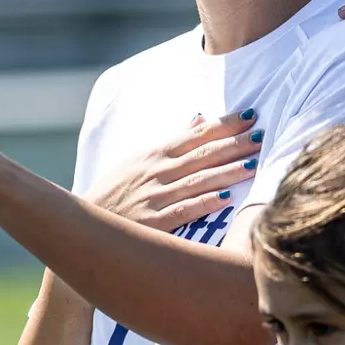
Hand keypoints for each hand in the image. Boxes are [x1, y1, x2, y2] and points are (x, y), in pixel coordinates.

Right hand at [85, 110, 261, 230]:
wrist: (84, 227)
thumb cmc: (115, 192)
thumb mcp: (138, 160)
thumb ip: (172, 142)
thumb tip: (199, 119)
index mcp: (154, 154)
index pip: (196, 135)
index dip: (223, 125)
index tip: (250, 116)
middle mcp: (156, 172)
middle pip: (202, 155)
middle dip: (233, 144)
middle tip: (261, 136)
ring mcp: (154, 197)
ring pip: (197, 181)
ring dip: (226, 171)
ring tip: (253, 164)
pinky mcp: (151, 223)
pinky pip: (182, 211)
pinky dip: (203, 203)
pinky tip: (225, 198)